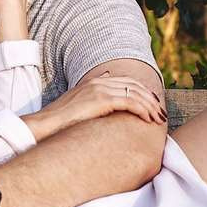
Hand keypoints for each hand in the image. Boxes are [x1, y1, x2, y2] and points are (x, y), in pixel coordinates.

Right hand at [25, 65, 167, 140]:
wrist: (45, 124)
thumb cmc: (61, 122)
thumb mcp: (79, 109)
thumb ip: (94, 104)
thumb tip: (107, 106)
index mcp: (95, 81)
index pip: (127, 81)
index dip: (143, 92)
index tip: (154, 105)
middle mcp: (99, 82)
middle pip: (135, 85)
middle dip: (151, 99)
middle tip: (161, 113)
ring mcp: (100, 89)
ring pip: (135, 93)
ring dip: (151, 107)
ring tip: (159, 119)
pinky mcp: (101, 99)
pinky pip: (130, 102)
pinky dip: (143, 110)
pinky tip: (149, 119)